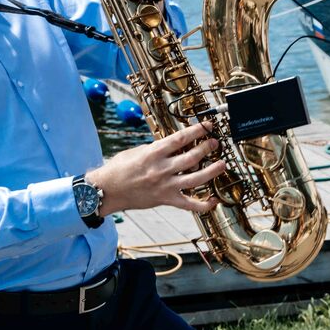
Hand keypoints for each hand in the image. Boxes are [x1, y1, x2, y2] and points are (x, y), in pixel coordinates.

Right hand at [87, 122, 223, 215]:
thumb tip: (174, 145)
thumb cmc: (118, 168)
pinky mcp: (166, 199)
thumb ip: (156, 148)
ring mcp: (165, 186)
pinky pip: (189, 204)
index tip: (207, 125)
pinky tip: (214, 200)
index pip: (180, 139)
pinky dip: (204, 204)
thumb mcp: (136, 151)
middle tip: (215, 142)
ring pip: (195, 179)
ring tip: (222, 164)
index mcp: (153, 153)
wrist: (107, 190)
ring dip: (212, 171)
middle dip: (206, 147)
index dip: (197, 130)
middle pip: (191, 157)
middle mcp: (161, 169)